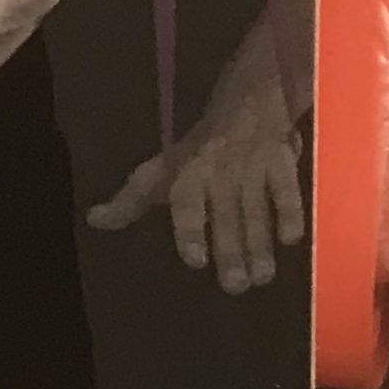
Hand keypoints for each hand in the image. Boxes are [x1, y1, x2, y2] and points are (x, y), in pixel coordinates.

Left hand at [88, 93, 305, 293]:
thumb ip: (131, 200)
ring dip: (260, 244)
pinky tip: (293, 240)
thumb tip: (95, 220)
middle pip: (226, 216)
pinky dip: (291, 212)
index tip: (197, 261)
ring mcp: (252, 167)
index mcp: (187, 175)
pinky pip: (287, 189)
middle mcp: (219, 172)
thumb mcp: (161, 169)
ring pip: (256, 210)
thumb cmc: (200, 148)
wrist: (248, 101)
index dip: (191, 231)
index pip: (187, 204)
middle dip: (232, 251)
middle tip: (237, 287)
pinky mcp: (281, 161)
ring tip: (262, 277)